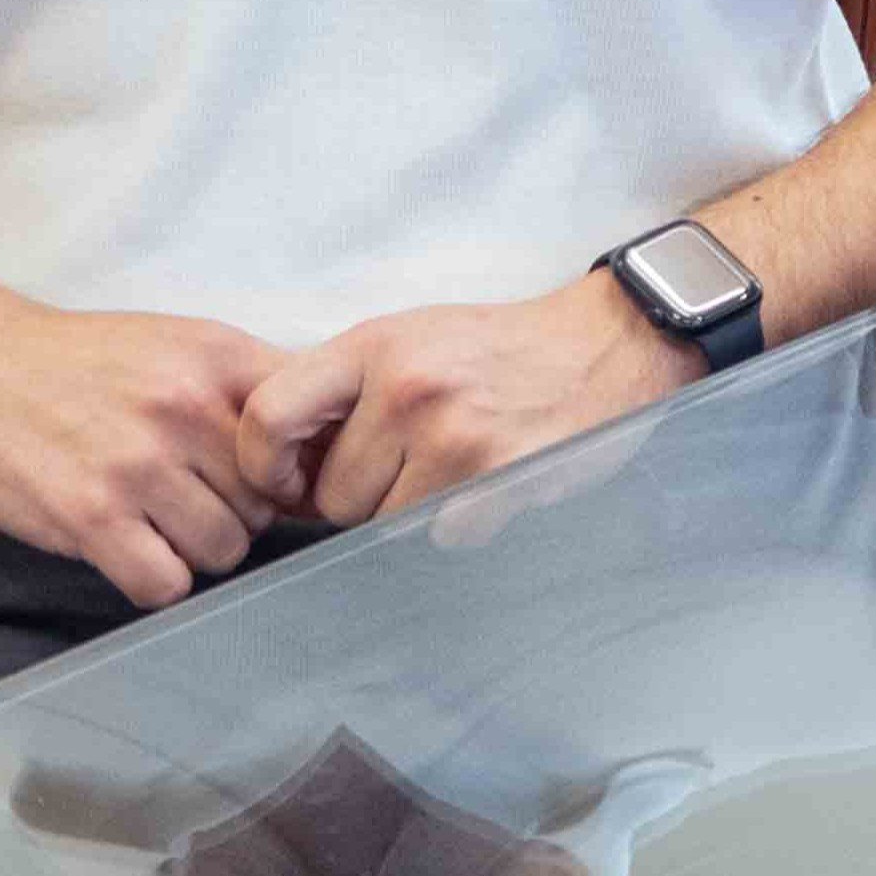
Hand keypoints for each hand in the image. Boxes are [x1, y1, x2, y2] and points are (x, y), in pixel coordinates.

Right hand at [0, 289, 296, 606]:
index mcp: (218, 360)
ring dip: (194, 548)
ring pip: (224, 549)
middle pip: (267, 505)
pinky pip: (165, 584)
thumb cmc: (81, 364)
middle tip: (185, 497)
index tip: (275, 484)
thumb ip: (249, 390)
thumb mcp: (178, 345)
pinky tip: (127, 545)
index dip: (298, 473)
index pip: (310, 434)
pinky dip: (152, 577)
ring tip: (153, 518)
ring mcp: (138, 464)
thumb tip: (326, 454)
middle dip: (235, 512)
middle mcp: (186, 407)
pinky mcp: (91, 515)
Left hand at [240, 277, 695, 528]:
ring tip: (453, 470)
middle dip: (362, 494)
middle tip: (410, 465)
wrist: (609, 341)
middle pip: (332, 493)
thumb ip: (346, 389)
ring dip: (410, 512)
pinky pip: (441, 538)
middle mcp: (407, 388)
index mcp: (374, 346)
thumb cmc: (502, 348)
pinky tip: (489, 486)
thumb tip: (285, 467)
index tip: (288, 481)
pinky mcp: (497, 479)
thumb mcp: (413, 338)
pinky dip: (462, 524)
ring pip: (382, 523)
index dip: (265, 465)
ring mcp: (453, 436)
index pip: (268, 415)